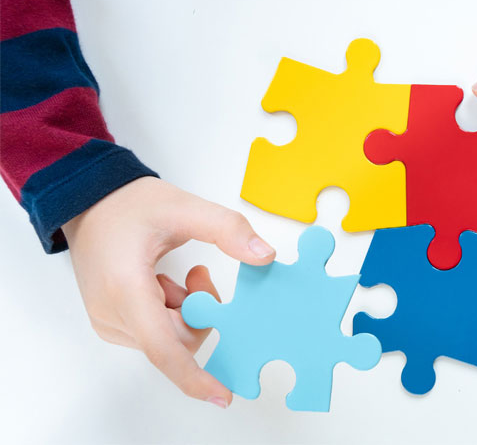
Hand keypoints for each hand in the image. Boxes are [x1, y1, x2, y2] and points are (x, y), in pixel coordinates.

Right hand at [62, 177, 275, 407]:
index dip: (194, 376)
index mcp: (126, 290)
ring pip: (169, 338)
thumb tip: (264, 256)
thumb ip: (228, 230)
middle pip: (176, 341)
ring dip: (186, 309)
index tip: (222, 395)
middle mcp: (112, 314)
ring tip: (175, 274)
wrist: (89, 203)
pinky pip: (157, 332)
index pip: (162, 349)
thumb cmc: (129, 205)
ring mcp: (109, 322)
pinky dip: (171, 311)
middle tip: (199, 274)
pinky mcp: (113, 322)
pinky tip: (162, 282)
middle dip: (201, 312)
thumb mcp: (185, 207)